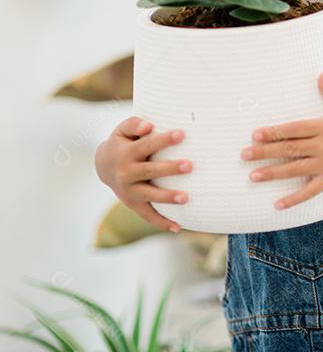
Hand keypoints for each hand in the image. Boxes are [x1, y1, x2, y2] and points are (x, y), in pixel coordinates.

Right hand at [94, 116, 191, 232]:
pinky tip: (179, 228)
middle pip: (150, 170)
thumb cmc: (123, 143)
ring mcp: (129, 191)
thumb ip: (134, 124)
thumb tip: (148, 126)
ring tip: (186, 197)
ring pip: (150, 195)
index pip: (147, 145)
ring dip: (168, 197)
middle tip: (190, 165)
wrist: (104, 166)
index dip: (164, 140)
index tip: (182, 134)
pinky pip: (148, 216)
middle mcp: (127, 173)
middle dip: (170, 168)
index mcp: (127, 153)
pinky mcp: (133, 204)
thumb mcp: (122, 130)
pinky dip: (162, 223)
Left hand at [242, 73, 322, 209]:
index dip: (275, 131)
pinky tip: (277, 204)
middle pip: (290, 149)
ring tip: (253, 176)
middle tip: (244, 154)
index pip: (295, 129)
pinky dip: (294, 199)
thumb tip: (321, 74)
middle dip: (266, 151)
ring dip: (273, 173)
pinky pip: (309, 191)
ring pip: (295, 169)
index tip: (255, 134)